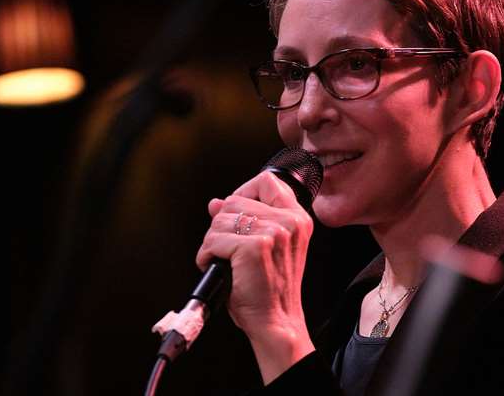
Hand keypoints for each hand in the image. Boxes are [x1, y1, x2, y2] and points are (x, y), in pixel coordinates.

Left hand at [196, 171, 315, 382]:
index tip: (235, 213)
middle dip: (221, 225)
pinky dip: (206, 255)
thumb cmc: (270, 289)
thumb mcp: (263, 247)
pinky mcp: (255, 246)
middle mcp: (290, 222)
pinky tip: (216, 267)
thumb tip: (215, 203)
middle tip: (227, 250)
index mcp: (297, 218)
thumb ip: (244, 220)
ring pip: (220, 219)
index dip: (243, 192)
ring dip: (212, 243)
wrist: (276, 321)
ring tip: (223, 261)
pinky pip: (214, 240)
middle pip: (235, 200)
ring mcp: (274, 232)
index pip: (267, 181)